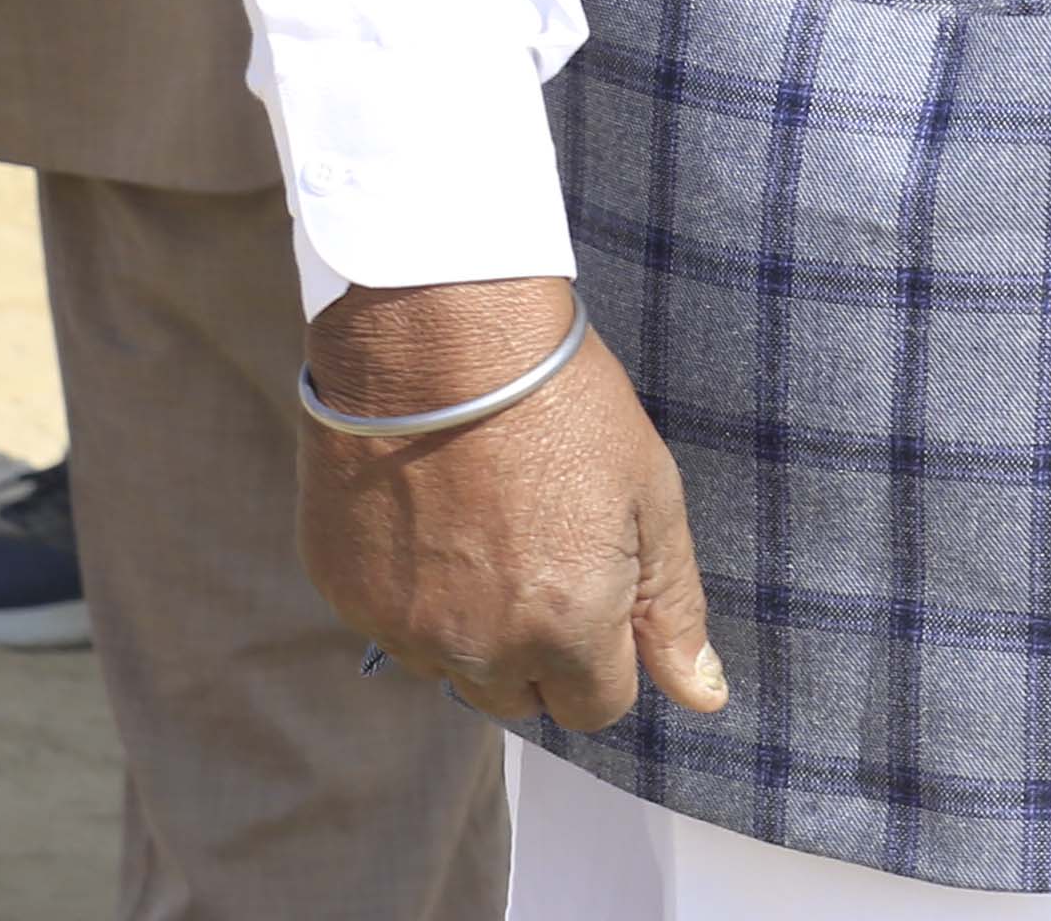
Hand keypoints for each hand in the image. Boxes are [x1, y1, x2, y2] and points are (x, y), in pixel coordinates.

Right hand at [303, 278, 725, 730]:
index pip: (599, 707)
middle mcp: (479, 647)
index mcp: (566, 627)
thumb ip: (673, 608)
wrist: (443, 342)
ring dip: (477, 631)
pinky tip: (436, 525)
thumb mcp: (650, 496)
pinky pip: (394, 631)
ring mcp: (403, 628)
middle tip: (547, 558)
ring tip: (490, 533)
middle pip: (523, 699)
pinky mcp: (347, 597)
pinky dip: (418, 599)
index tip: (604, 591)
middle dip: (546, 653)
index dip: (611, 655)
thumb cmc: (562, 406)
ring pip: (454, 671)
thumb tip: (703, 698)